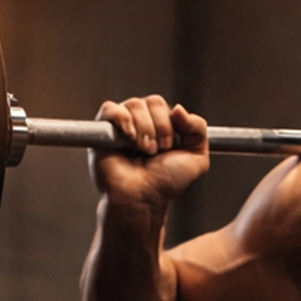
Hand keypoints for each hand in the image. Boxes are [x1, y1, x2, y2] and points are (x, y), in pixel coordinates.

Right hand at [90, 95, 209, 208]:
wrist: (142, 199)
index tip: (169, 147)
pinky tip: (129, 138)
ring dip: (143, 129)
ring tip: (142, 150)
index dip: (169, 123)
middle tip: (155, 151)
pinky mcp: (103, 131)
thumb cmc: (165, 183)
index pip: (167, 105)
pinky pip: (111, 109)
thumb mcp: (197, 158)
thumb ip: (198, 129)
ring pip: (134, 104)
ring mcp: (122, 125)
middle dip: (159, 127)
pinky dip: (123, 120)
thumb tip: (178, 109)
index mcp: (162, 124)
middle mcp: (142, 121)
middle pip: (153, 101)